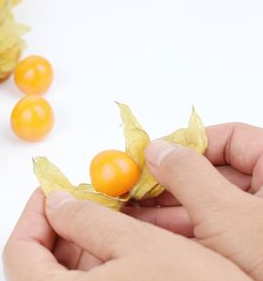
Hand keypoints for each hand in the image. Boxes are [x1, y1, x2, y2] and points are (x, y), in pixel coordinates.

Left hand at [3, 189, 248, 280]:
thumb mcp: (140, 245)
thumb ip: (87, 219)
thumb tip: (57, 203)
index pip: (19, 252)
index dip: (34, 214)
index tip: (51, 191)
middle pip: (38, 266)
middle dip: (61, 228)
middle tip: (85, 203)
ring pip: (64, 279)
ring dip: (82, 247)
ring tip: (111, 223)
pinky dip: (98, 268)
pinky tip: (123, 252)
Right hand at [125, 123, 262, 279]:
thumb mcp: (228, 217)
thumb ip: (189, 176)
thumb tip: (157, 150)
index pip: (232, 138)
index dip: (189, 143)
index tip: (154, 155)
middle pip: (215, 170)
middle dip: (171, 180)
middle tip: (137, 185)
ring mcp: (260, 222)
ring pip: (210, 201)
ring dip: (171, 205)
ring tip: (135, 210)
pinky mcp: (251, 247)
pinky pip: (213, 227)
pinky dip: (184, 226)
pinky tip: (153, 230)